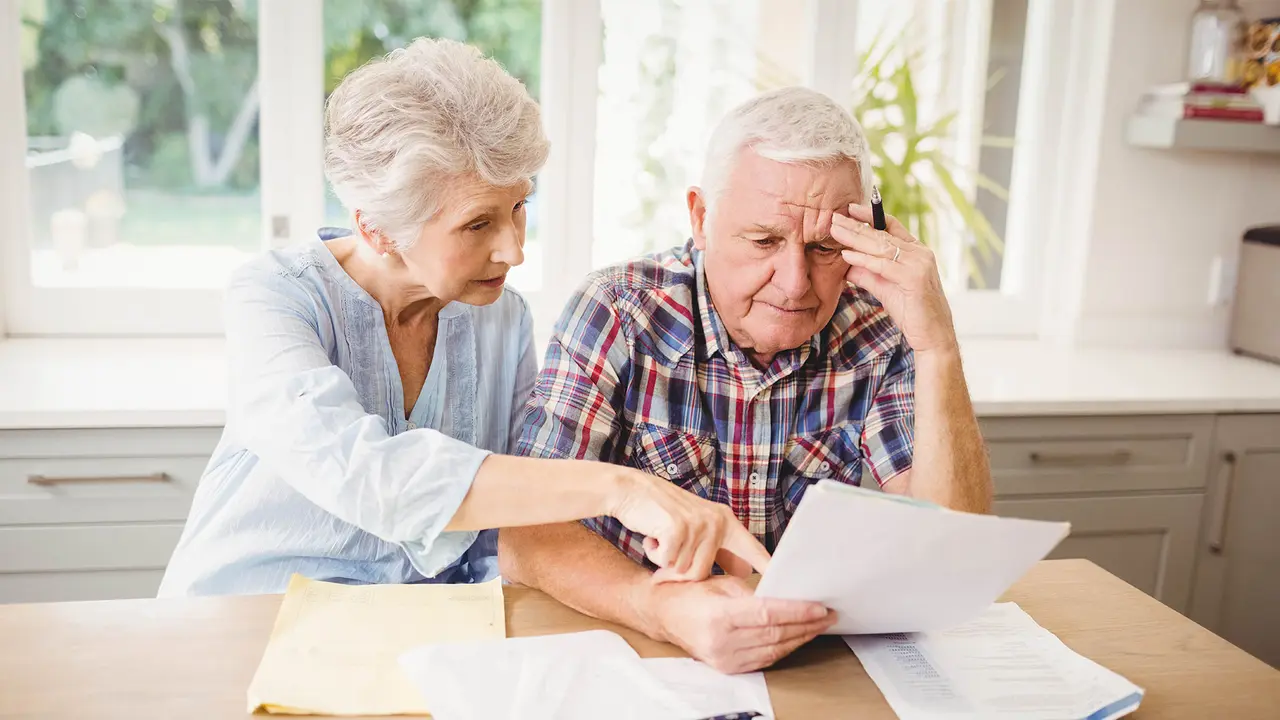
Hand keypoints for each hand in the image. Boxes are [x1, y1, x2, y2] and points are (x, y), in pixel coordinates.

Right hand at [607, 467, 770, 581]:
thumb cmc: (663, 513)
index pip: (753, 550)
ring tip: (662, 540)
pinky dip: (655, 554)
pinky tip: (652, 537)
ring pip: (686, 571)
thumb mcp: (698, 527)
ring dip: (667, 562)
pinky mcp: (677, 528)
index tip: (787, 588)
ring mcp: (698, 524)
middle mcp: (716, 522)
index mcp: (726, 522)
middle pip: (704, 574)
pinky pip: (668, 562)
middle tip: (668, 555)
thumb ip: (720, 549)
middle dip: (681, 572)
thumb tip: (743, 573)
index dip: (769, 570)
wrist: (631, 490)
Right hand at [646, 575, 836, 672]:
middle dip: (806, 625)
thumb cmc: (691, 593)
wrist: (663, 615)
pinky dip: (784, 648)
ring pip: (773, 651)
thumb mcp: (721, 584)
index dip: (798, 612)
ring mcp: (724, 659)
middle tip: (828, 615)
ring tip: (818, 626)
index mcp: (720, 616)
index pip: (768, 615)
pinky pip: (764, 660)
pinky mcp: (727, 668)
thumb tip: (788, 598)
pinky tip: (797, 638)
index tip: (820, 607)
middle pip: (775, 635)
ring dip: (800, 638)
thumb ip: (754, 593)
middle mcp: (722, 642)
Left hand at [831, 204, 957, 353]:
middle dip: (856, 225)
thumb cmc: (912, 312)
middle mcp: (920, 253)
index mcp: (915, 251)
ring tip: (835, 230)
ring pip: (881, 246)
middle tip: (834, 216)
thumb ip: (867, 274)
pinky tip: (846, 254)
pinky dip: (863, 259)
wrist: (933, 335)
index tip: (849, 209)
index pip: (891, 226)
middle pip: (882, 233)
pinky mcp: (914, 278)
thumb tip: (845, 265)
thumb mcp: (885, 288)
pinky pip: (883, 265)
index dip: (870, 216)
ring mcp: (919, 263)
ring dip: (855, 237)